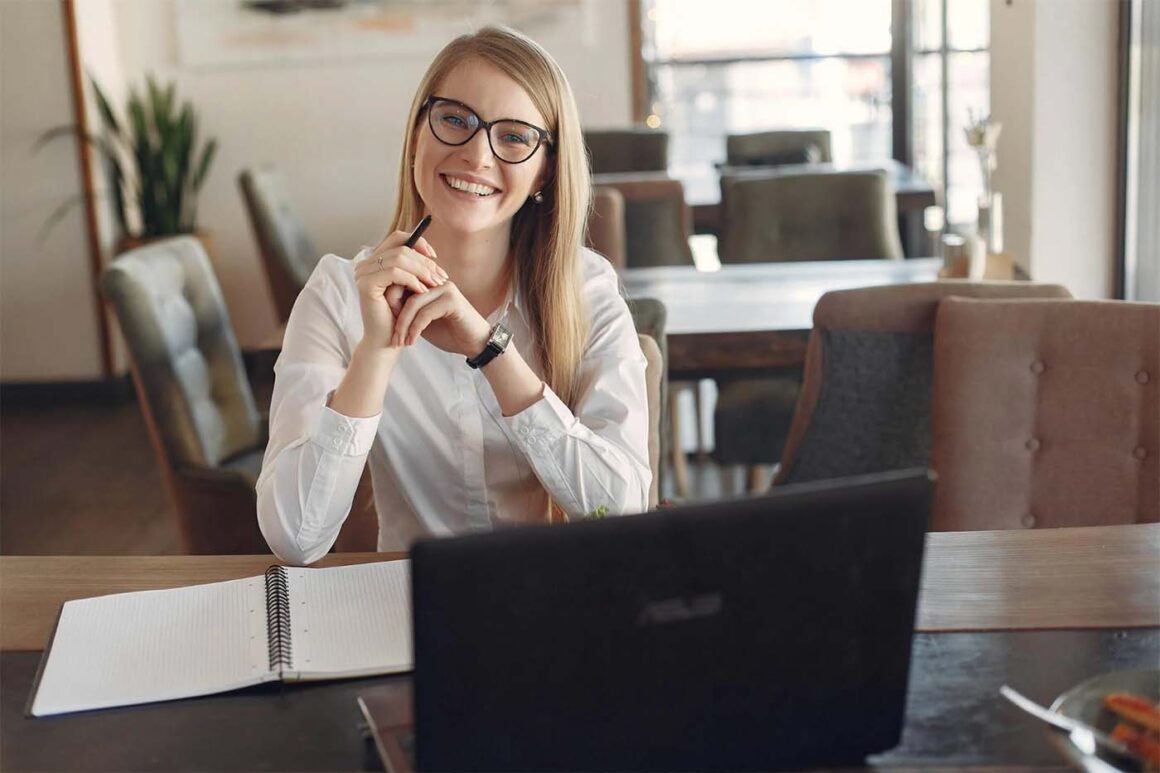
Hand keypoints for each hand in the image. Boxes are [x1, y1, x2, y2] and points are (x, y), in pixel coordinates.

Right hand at [352, 229, 447, 349]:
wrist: (386, 342)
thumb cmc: (399, 317)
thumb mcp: (409, 287)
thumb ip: (413, 268)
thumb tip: (431, 252)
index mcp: (374, 261)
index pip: (397, 238)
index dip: (418, 242)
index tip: (435, 257)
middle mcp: (365, 264)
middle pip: (401, 247)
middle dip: (425, 261)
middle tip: (441, 276)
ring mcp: (363, 273)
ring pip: (399, 258)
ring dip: (422, 271)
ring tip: (436, 284)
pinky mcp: (366, 284)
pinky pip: (395, 273)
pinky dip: (412, 280)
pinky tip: (423, 292)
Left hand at [391, 280, 491, 356]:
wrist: (476, 344)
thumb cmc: (450, 333)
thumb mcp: (422, 321)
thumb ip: (407, 311)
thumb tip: (383, 306)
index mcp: (429, 282)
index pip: (401, 283)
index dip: (390, 304)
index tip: (387, 327)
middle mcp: (437, 281)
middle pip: (404, 290)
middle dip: (395, 315)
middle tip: (392, 337)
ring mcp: (446, 289)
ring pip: (413, 303)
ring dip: (404, 325)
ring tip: (400, 342)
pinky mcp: (452, 301)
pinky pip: (425, 313)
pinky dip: (415, 329)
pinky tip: (412, 341)